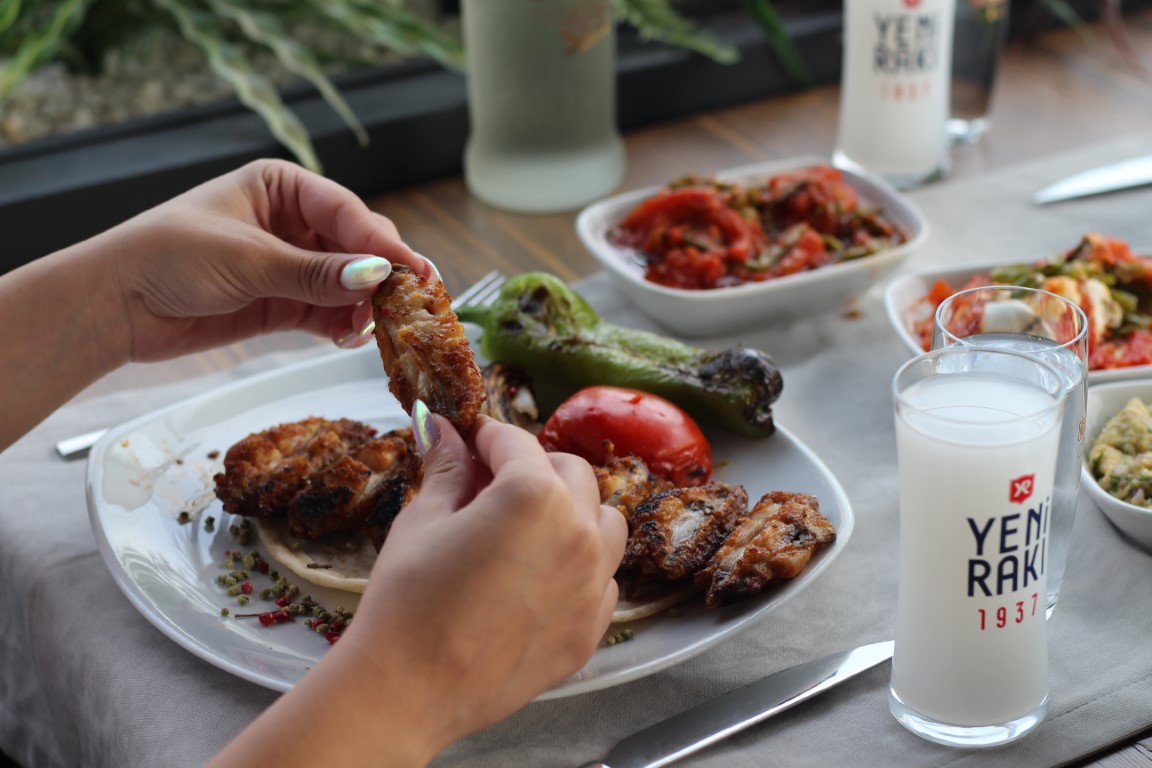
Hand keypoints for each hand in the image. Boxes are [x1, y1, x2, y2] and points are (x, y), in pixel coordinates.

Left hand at [97, 158, 432, 361]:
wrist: (115, 305)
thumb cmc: (167, 256)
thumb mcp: (248, 259)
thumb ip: (314, 272)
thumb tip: (376, 277)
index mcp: (282, 187)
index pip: (347, 212)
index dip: (382, 243)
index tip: (414, 271)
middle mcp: (290, 222)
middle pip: (355, 247)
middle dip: (378, 276)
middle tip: (407, 304)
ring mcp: (287, 265)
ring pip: (345, 284)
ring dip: (363, 306)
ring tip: (376, 328)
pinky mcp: (280, 304)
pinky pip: (326, 313)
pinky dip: (342, 326)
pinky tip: (352, 337)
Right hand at [224, 414, 626, 766]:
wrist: (409, 688)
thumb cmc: (407, 601)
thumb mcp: (423, 521)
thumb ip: (447, 469)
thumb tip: (445, 431)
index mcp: (534, 496)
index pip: (516, 443)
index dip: (487, 436)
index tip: (471, 439)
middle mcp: (578, 534)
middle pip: (571, 474)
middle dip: (533, 467)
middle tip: (492, 482)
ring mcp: (593, 585)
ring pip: (604, 523)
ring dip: (573, 512)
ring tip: (528, 527)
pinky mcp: (591, 629)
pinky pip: (603, 579)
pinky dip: (580, 567)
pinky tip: (539, 578)